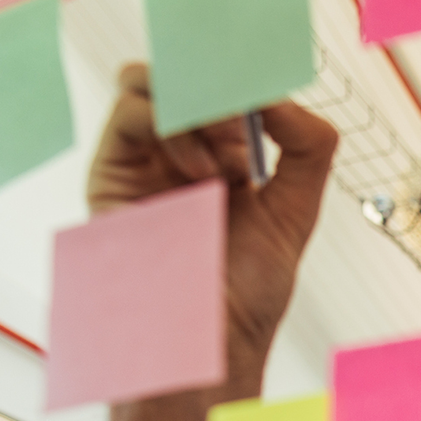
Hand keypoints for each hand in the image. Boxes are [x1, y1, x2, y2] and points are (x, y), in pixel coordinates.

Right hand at [86, 63, 337, 397]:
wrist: (207, 341)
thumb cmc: (247, 294)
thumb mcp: (296, 211)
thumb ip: (307, 150)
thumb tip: (280, 98)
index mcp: (225, 161)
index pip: (229, 91)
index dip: (252, 88)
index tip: (275, 110)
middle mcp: (181, 156)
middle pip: (189, 79)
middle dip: (226, 90)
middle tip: (251, 128)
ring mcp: (145, 162)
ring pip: (157, 82)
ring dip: (198, 102)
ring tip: (227, 154)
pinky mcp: (113, 173)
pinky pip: (130, 110)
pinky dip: (170, 120)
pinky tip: (201, 170)